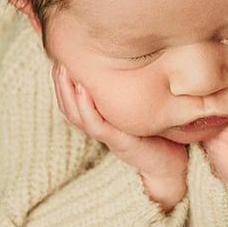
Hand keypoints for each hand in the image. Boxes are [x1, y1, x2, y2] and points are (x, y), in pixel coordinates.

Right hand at [51, 63, 187, 183]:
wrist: (170, 168)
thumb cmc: (158, 136)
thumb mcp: (139, 108)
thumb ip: (128, 91)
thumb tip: (126, 59)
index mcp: (100, 120)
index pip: (71, 101)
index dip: (62, 82)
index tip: (60, 58)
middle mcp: (100, 128)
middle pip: (68, 107)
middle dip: (60, 83)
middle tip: (58, 60)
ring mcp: (108, 136)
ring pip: (77, 115)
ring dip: (68, 92)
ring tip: (64, 70)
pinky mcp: (119, 142)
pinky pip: (96, 125)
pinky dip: (87, 107)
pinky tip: (83, 88)